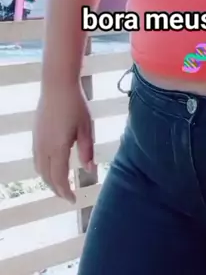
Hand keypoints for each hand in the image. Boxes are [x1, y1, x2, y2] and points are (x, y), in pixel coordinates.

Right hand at [33, 83, 93, 201]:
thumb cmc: (76, 104)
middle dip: (57, 189)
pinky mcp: (35, 134)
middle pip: (47, 177)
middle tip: (68, 195)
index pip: (59, 178)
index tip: (73, 200)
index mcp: (57, 148)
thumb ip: (87, 150)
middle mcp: (43, 148)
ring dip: (49, 180)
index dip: (65, 192)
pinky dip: (44, 169)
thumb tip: (90, 170)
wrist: (57, 84)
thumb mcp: (86, 127)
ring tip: (60, 183)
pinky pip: (37, 159)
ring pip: (40, 169)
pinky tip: (52, 166)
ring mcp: (37, 141)